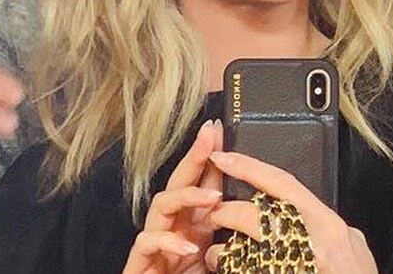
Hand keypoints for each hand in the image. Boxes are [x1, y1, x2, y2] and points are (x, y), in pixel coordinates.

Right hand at [123, 119, 223, 273]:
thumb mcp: (216, 256)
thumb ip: (226, 235)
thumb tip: (253, 211)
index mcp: (193, 223)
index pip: (201, 182)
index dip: (210, 156)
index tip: (219, 130)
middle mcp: (172, 225)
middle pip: (179, 181)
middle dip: (194, 156)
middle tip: (209, 135)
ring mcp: (155, 241)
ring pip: (161, 203)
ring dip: (186, 196)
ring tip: (213, 198)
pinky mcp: (139, 261)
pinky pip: (148, 241)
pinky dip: (168, 241)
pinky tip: (189, 245)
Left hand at [206, 152, 376, 272]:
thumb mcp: (354, 244)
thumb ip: (329, 224)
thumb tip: (310, 210)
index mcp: (324, 222)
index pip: (280, 182)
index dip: (248, 166)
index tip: (221, 156)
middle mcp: (309, 241)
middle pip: (253, 216)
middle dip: (227, 212)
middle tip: (214, 213)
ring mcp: (292, 266)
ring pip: (242, 250)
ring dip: (222, 250)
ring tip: (214, 252)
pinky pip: (244, 272)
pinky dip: (230, 269)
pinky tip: (224, 268)